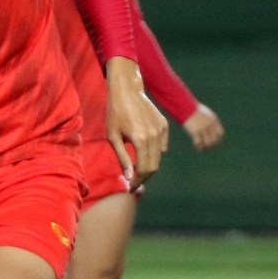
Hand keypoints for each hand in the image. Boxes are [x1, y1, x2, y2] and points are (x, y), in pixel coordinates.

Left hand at [105, 58, 167, 186]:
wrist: (127, 91)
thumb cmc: (115, 113)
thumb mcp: (113, 137)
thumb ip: (122, 158)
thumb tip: (129, 177)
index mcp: (140, 140)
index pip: (144, 169)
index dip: (138, 181)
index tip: (131, 187)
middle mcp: (154, 136)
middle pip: (154, 166)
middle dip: (144, 177)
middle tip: (134, 181)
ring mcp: (161, 130)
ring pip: (159, 157)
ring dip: (149, 165)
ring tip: (137, 167)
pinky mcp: (164, 125)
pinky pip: (162, 146)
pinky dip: (154, 152)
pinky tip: (143, 150)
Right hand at [183, 103, 223, 151]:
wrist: (186, 106)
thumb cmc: (192, 108)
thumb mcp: (204, 113)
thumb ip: (207, 119)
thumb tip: (207, 127)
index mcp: (214, 120)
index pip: (220, 134)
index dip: (217, 139)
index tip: (213, 142)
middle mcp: (210, 125)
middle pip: (214, 140)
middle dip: (210, 145)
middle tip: (205, 147)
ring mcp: (203, 128)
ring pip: (207, 143)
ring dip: (204, 147)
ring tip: (200, 148)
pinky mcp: (195, 131)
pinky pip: (199, 142)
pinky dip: (197, 145)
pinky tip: (195, 146)